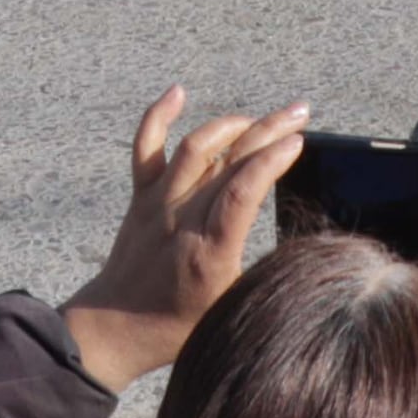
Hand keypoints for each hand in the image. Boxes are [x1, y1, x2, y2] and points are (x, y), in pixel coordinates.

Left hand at [60, 89, 309, 391]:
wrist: (116, 325)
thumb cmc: (180, 327)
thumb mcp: (233, 306)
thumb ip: (262, 271)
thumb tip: (302, 248)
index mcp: (209, 250)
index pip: (244, 190)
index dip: (272, 160)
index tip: (299, 140)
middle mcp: (182, 219)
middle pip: (228, 160)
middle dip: (268, 130)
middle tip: (299, 112)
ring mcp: (157, 203)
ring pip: (195, 147)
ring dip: (231, 124)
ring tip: (261, 117)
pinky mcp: (140, 197)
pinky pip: (146, 147)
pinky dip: (159, 115)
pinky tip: (177, 91)